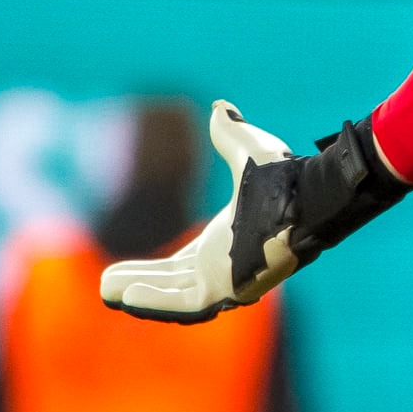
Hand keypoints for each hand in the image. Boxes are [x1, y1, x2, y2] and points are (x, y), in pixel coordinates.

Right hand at [99, 99, 409, 323]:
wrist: (307, 194)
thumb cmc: (285, 176)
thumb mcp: (246, 150)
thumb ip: (228, 134)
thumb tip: (220, 106)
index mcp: (227, 242)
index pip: (182, 265)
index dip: (152, 270)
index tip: (121, 271)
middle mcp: (227, 266)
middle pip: (174, 283)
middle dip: (140, 285)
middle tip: (104, 285)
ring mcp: (230, 281)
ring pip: (175, 297)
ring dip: (142, 296)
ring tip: (106, 291)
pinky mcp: (231, 289)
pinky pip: (187, 304)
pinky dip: (155, 301)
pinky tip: (124, 297)